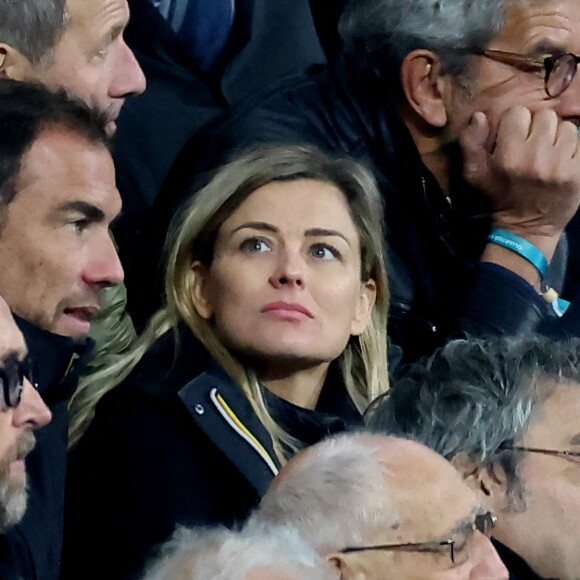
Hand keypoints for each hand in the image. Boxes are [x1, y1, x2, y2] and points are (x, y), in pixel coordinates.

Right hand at [460, 106, 579, 258]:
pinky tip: (561, 162)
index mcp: (508, 156)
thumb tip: (480, 116)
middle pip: (544, 116)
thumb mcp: (473, 173)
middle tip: (532, 147)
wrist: (527, 227)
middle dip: (537, 128)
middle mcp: (536, 158)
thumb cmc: (498, 195)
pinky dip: (572, 149)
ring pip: (566, 127)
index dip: (514, 124)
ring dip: (557, 137)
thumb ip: (470, 142)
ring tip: (548, 154)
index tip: (512, 141)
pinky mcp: (579, 172)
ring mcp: (561, 165)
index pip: (517, 113)